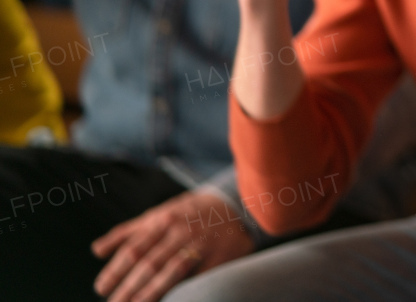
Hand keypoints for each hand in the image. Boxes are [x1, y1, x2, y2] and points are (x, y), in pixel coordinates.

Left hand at [91, 189, 253, 301]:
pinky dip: (181, 292)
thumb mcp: (159, 214)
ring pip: (171, 272)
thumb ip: (128, 232)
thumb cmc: (189, 213)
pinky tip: (169, 301)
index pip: (134, 248)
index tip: (101, 287)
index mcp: (163, 220)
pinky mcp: (217, 258)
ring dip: (149, 293)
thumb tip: (96, 250)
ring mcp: (200, 245)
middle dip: (128, 287)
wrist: (235, 206)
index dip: (115, 270)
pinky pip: (196, 279)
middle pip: (150, 264)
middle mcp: (181, 232)